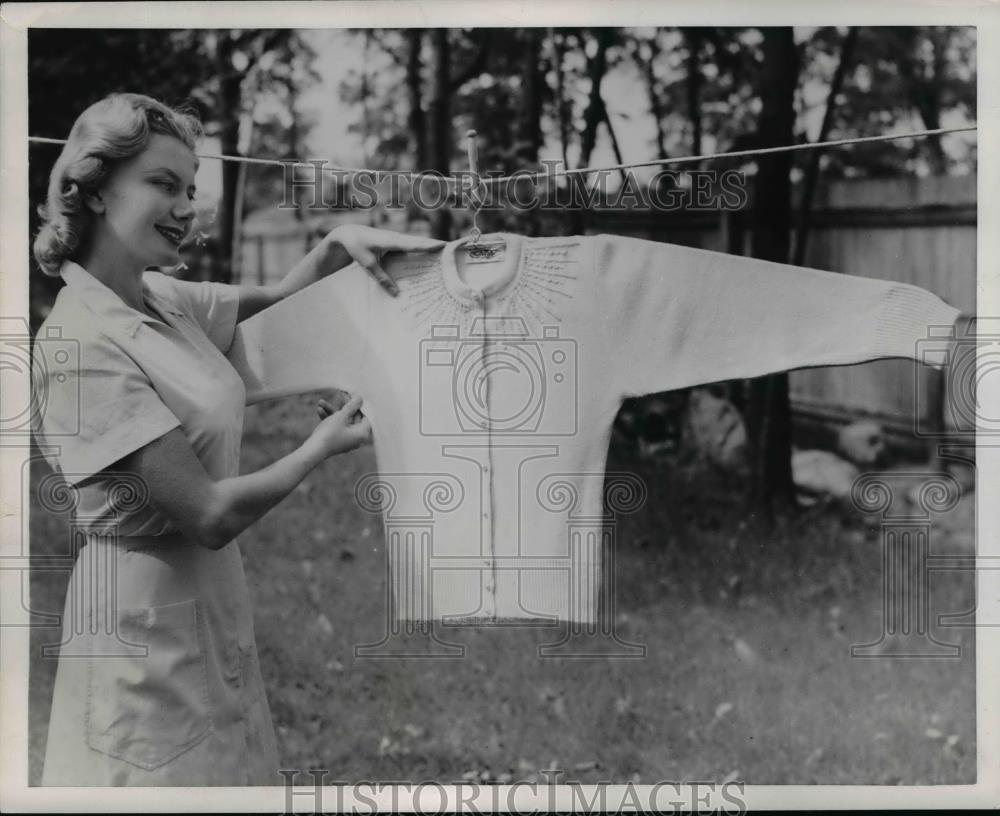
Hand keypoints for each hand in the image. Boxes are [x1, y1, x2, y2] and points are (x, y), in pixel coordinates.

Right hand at [308, 393, 371, 457]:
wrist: (312, 451)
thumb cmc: (329, 433)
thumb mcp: (341, 416)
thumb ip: (352, 405)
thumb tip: (360, 397)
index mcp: (362, 433)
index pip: (366, 415)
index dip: (359, 404)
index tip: (353, 394)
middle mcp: (357, 438)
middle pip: (353, 417)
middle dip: (343, 405)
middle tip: (340, 393)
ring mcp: (347, 440)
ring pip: (342, 421)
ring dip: (332, 411)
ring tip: (320, 402)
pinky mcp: (337, 441)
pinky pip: (336, 427)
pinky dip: (329, 419)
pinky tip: (319, 410)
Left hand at [325, 225, 444, 295]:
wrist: (348, 233)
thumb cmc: (357, 247)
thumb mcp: (368, 265)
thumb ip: (382, 279)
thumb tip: (396, 294)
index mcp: (392, 241)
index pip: (414, 244)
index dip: (429, 247)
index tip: (443, 247)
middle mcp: (397, 238)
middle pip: (420, 242)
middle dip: (435, 245)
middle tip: (452, 248)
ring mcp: (397, 239)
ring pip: (417, 244)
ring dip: (430, 247)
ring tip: (445, 252)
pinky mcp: (395, 242)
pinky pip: (411, 246)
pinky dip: (421, 249)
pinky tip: (428, 254)